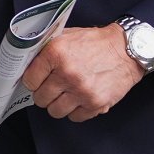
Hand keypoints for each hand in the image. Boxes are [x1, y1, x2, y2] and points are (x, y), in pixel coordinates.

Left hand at [22, 25, 143, 121]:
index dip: (33, 80)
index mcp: (56, 53)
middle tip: (54, 87)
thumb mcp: (67, 36)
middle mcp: (67, 73)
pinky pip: (75, 117)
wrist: (128, 49)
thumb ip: (46, 49)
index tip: (38, 80)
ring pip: (55, 111)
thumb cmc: (96, 43)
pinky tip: (80, 98)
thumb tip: (26, 63)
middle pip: (40, 99)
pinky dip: (76, 110)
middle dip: (45, 94)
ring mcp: (81, 91)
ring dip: (59, 104)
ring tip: (67, 94)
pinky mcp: (95, 104)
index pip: (29, 79)